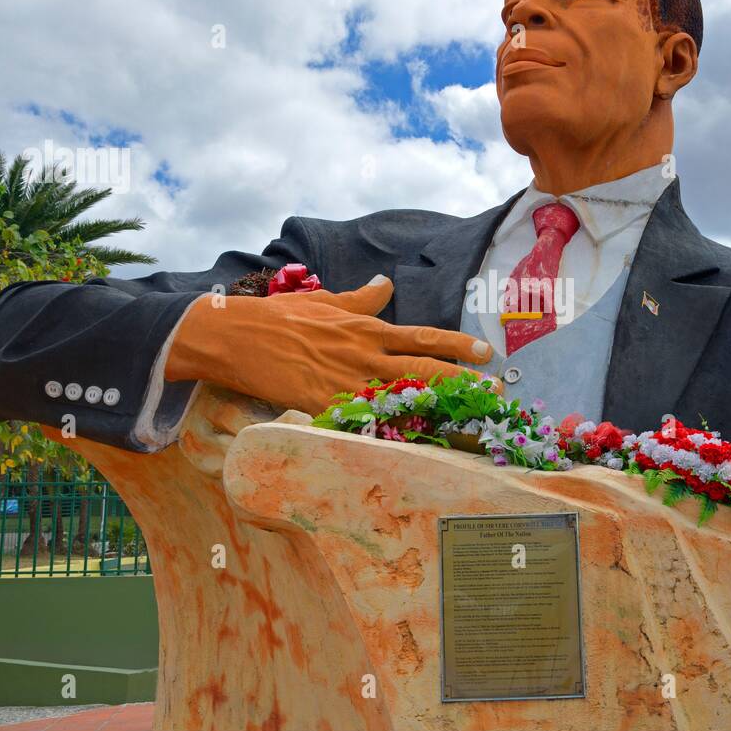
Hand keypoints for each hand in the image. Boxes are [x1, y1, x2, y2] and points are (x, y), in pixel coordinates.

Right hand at [165, 274, 493, 413]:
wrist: (234, 335)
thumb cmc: (278, 317)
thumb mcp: (324, 302)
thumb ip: (360, 300)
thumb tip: (385, 284)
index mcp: (366, 329)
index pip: (423, 337)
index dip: (457, 345)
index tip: (485, 353)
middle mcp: (363, 355)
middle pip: (424, 369)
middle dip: (462, 381)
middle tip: (495, 391)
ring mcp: (345, 381)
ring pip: (400, 398)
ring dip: (435, 411)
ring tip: (467, 422)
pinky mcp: (323, 404)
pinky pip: (362, 422)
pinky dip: (385, 434)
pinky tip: (412, 446)